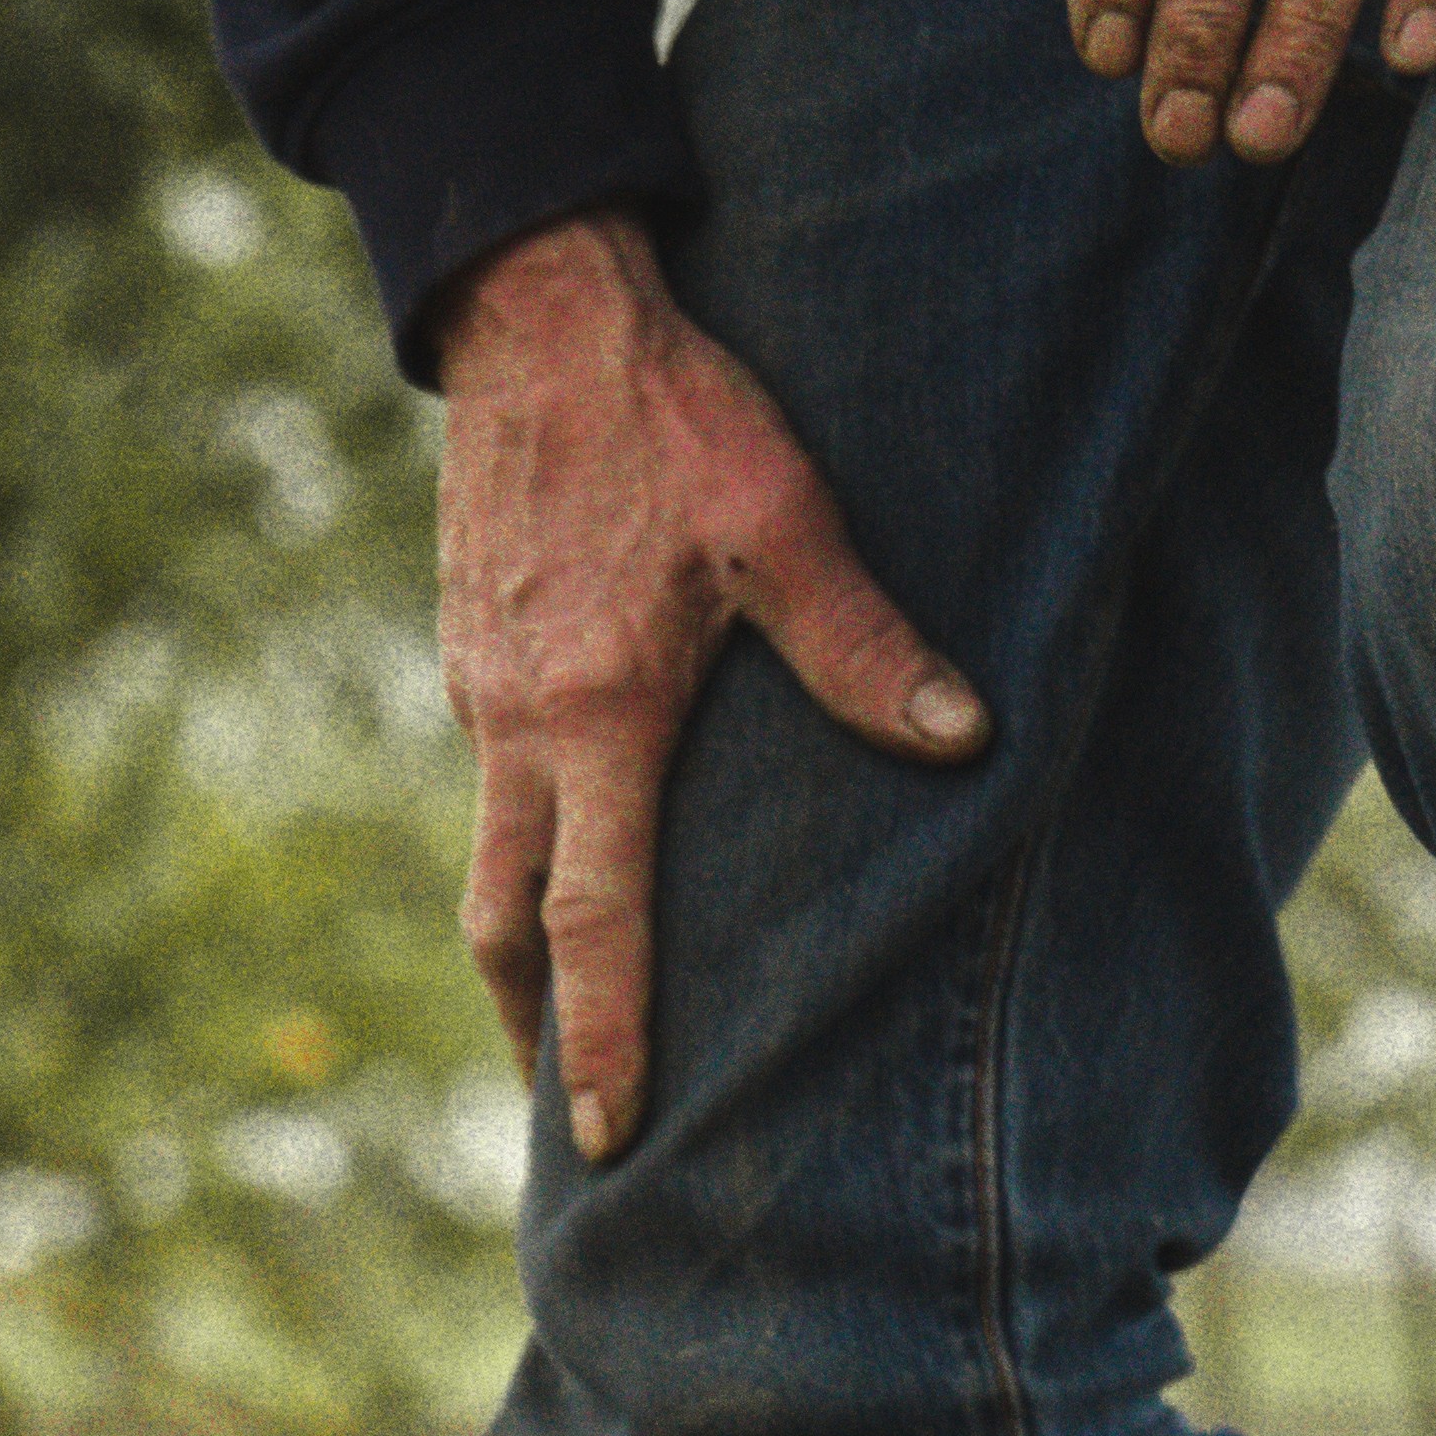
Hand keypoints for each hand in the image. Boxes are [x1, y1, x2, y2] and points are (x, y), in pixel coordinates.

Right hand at [432, 208, 986, 1166]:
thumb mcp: (781, 514)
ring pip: (490, 866)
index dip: (601, 1037)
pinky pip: (496, 790)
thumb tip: (961, 736)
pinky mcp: (475, 657)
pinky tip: (578, 866)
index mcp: (595, 714)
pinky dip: (527, 859)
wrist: (533, 299)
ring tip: (567, 1029)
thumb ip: (862, 637)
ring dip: (525, 959)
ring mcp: (483, 695)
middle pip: (505, 928)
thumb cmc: (669, 406)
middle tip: (571, 1130)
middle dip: (537, 1034)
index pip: (592, 920)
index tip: (607, 1137)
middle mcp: (519, 726)